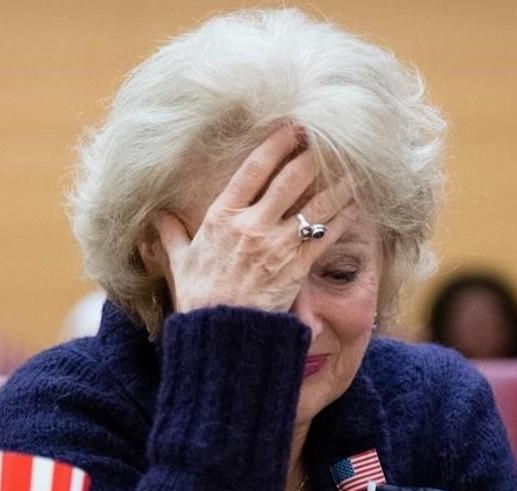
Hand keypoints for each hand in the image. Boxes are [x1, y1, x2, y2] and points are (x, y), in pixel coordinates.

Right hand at [145, 124, 356, 314]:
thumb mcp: (180, 263)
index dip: (276, 144)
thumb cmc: (200, 300)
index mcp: (222, 217)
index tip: (292, 128)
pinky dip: (345, 216)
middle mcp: (252, 225)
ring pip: (316, 203)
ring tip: (354, 166)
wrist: (222, 336)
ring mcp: (277, 245)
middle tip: (328, 139)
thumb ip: (171, 235)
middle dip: (312, 155)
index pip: (253, 169)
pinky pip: (327, 233)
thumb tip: (159, 218)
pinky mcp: (297, 266)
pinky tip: (357, 203)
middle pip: (290, 178)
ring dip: (338, 182)